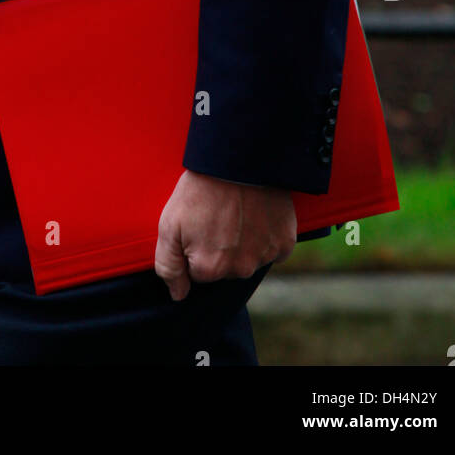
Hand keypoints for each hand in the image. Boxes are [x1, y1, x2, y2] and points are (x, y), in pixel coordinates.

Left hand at [154, 169, 295, 300]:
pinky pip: (273, 248)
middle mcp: (240, 270)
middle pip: (226, 267)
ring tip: (237, 210)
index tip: (198, 223)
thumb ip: (168, 266)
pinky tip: (257, 213)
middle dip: (220, 246)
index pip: (199, 272)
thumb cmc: (200, 189)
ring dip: (244, 242)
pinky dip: (266, 235)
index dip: (196, 246)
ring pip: (250, 258)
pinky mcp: (285, 242)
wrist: (237, 160)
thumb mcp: (169, 224)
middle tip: (217, 215)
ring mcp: (264, 256)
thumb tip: (177, 295)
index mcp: (210, 269)